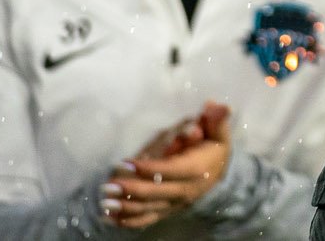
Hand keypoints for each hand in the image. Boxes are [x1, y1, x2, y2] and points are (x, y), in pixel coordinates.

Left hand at [101, 103, 230, 229]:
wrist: (220, 175)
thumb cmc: (214, 148)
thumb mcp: (218, 132)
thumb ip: (216, 119)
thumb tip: (212, 104)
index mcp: (195, 170)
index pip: (169, 170)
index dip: (148, 168)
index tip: (127, 163)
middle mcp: (184, 191)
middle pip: (155, 193)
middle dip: (131, 190)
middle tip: (108, 186)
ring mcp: (174, 203)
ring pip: (148, 209)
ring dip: (125, 207)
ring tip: (104, 204)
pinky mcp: (166, 210)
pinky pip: (147, 219)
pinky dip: (129, 221)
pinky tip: (110, 219)